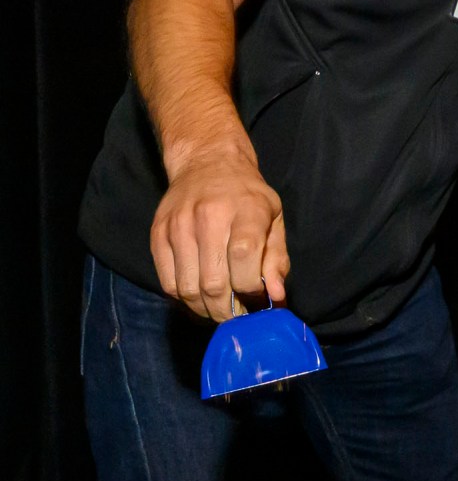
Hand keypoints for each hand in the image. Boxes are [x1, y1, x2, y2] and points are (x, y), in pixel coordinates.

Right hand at [149, 148, 288, 321]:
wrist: (207, 163)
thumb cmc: (247, 196)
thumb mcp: (274, 220)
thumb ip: (277, 260)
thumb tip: (276, 297)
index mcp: (245, 211)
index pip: (243, 257)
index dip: (251, 289)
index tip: (258, 302)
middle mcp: (208, 217)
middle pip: (213, 281)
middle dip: (228, 309)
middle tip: (238, 316)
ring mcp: (178, 226)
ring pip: (188, 288)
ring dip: (205, 309)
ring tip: (220, 311)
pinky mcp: (158, 235)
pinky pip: (167, 282)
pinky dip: (185, 299)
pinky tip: (200, 299)